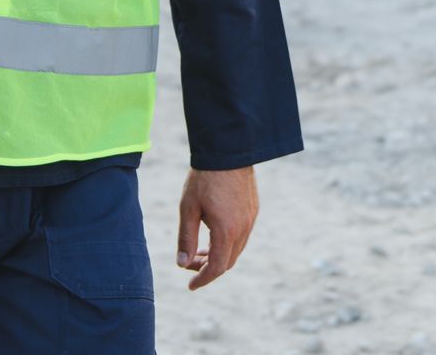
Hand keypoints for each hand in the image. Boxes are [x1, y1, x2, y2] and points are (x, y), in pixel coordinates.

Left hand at [175, 166, 258, 290]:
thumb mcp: (188, 209)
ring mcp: (250, 219)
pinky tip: (213, 234)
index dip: (203, 279)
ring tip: (199, 250)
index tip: (190, 285)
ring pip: (236, 249)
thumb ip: (186, 238)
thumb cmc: (204, 179)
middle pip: (228, 261)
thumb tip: (182, 264)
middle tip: (189, 264)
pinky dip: (227, 243)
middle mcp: (243, 228)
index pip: (217, 268)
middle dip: (208, 268)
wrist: (227, 151)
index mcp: (226, 231)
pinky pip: (242, 235)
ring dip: (218, 255)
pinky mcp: (253, 209)